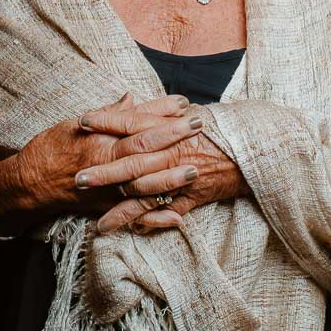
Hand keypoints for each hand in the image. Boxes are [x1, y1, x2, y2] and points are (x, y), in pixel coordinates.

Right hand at [0, 94, 202, 226]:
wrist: (27, 185)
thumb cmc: (49, 150)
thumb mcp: (73, 124)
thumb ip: (106, 114)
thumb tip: (131, 98)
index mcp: (98, 138)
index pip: (136, 122)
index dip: (161, 112)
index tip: (183, 103)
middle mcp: (105, 163)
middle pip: (145, 149)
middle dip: (174, 137)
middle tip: (200, 126)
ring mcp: (107, 188)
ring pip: (144, 183)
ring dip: (171, 177)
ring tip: (195, 169)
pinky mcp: (106, 207)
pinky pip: (134, 213)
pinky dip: (155, 217)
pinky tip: (178, 217)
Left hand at [83, 127, 248, 232]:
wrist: (253, 149)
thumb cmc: (220, 129)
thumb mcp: (189, 114)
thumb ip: (159, 112)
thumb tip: (130, 101)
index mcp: (171, 127)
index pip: (133, 122)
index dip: (107, 121)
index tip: (81, 121)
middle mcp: (172, 151)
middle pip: (132, 161)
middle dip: (103, 170)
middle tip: (77, 177)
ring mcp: (181, 176)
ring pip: (144, 192)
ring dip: (118, 205)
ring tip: (94, 215)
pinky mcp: (191, 196)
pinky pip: (164, 211)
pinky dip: (145, 221)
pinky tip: (126, 229)